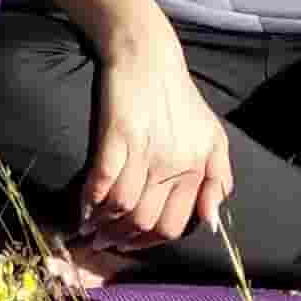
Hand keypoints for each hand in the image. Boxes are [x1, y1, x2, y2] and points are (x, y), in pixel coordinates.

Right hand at [80, 39, 233, 253]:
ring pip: (123, 207)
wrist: (147, 55)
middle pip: (145, 221)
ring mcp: (145, 151)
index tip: (130, 246)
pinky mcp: (117, 135)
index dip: (149, 242)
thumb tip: (211, 222)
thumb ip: (219, 180)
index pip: (173, 224)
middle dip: (122, 240)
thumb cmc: (180, 97)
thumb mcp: (214, 137)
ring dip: (104, 226)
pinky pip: (103, 180)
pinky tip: (81, 210)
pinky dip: (90, 201)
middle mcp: (173, 166)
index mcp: (197, 169)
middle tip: (104, 245)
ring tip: (89, 232)